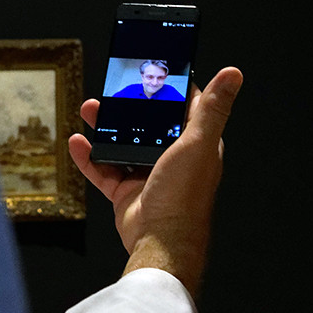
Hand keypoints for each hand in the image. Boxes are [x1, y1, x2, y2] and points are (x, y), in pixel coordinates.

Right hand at [68, 66, 242, 293]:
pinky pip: (103, 170)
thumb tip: (233, 74)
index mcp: (195, 146)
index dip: (170, 90)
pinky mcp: (126, 192)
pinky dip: (89, 157)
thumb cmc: (184, 196)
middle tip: (114, 89)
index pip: (184, 109)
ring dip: (106, 127)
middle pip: (147, 125)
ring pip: (122, 144)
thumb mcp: (198, 143)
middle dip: (129, 107)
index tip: (155, 70)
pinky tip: (78, 142)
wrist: (160, 242)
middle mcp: (172, 160)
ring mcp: (147, 176)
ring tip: (91, 109)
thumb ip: (212, 108)